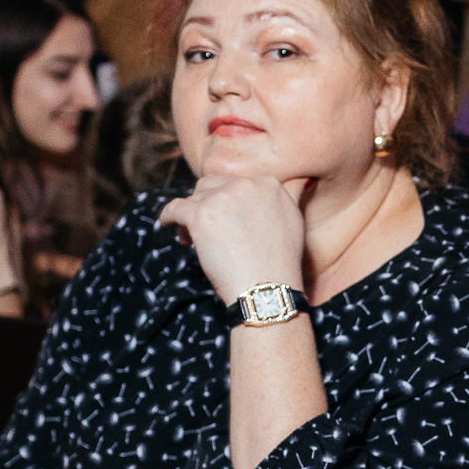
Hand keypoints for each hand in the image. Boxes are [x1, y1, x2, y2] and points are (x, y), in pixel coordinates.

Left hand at [157, 174, 309, 302]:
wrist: (266, 289)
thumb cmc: (279, 262)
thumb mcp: (295, 221)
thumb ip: (290, 196)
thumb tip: (301, 179)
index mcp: (270, 184)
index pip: (237, 182)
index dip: (227, 200)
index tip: (227, 220)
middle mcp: (246, 184)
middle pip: (212, 185)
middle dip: (207, 204)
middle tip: (208, 230)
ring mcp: (222, 197)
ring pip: (194, 197)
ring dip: (191, 214)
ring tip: (192, 237)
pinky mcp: (200, 214)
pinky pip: (174, 208)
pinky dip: (168, 217)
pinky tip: (168, 225)